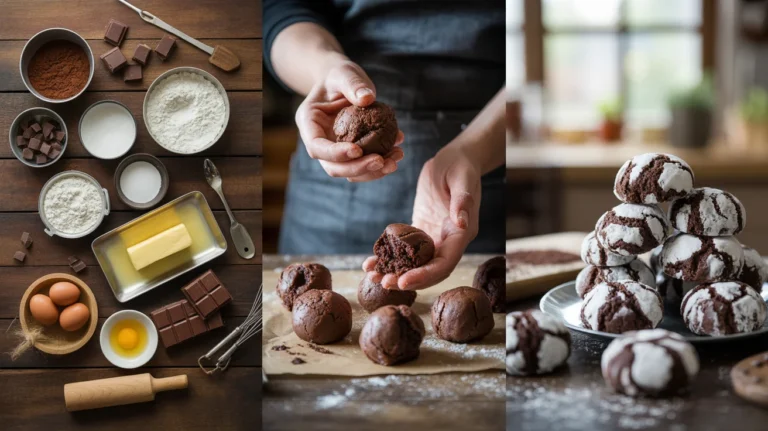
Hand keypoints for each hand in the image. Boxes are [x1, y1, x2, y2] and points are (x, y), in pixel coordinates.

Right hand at [295, 60, 403, 181]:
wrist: (343, 83)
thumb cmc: (340, 76)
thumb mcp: (344, 73)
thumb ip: (353, 85)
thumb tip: (367, 98)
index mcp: (309, 123)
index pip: (317, 147)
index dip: (335, 153)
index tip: (358, 150)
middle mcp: (319, 142)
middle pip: (333, 167)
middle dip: (358, 168)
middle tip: (382, 161)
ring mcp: (334, 151)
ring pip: (349, 172)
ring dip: (372, 171)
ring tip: (395, 159)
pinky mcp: (351, 153)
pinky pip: (363, 165)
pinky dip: (380, 164)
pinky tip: (397, 151)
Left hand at [363, 146, 480, 289]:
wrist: (455, 159)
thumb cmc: (460, 166)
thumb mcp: (463, 179)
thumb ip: (462, 201)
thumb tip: (461, 223)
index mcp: (461, 233)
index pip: (444, 263)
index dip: (425, 275)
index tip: (403, 281)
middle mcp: (449, 241)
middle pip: (429, 270)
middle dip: (407, 279)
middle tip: (383, 282)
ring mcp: (435, 238)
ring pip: (416, 264)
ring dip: (395, 272)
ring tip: (372, 276)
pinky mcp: (421, 231)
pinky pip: (406, 250)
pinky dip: (390, 257)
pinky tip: (372, 262)